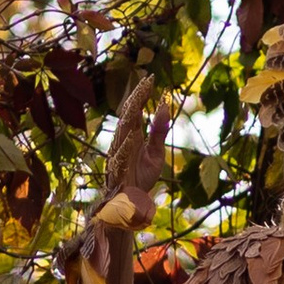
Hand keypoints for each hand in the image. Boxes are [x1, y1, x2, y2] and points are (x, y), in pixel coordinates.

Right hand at [101, 75, 170, 225]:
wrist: (131, 205)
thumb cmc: (140, 178)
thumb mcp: (155, 154)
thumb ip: (158, 132)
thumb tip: (165, 107)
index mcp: (132, 137)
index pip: (136, 111)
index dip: (142, 95)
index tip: (151, 78)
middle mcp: (123, 143)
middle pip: (128, 117)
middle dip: (136, 99)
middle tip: (146, 82)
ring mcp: (118, 157)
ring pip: (121, 133)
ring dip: (129, 117)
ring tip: (138, 101)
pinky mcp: (118, 174)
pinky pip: (120, 160)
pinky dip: (125, 149)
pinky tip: (132, 138)